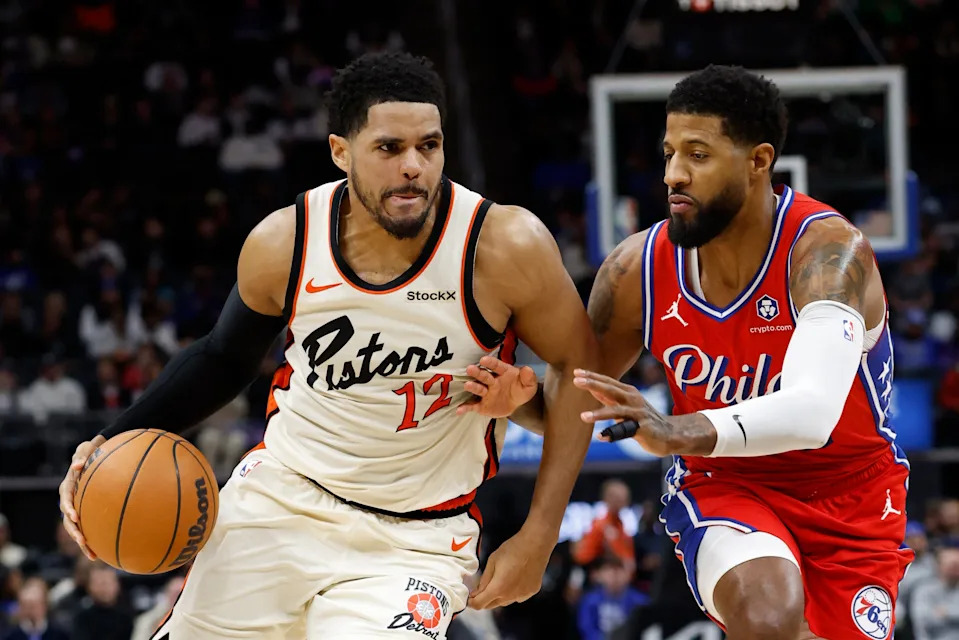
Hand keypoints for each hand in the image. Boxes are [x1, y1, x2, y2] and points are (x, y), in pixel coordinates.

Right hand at [59, 435, 105, 559]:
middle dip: (74, 531)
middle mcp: (70, 499)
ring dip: (82, 542)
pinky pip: (88, 528)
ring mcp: (78, 508)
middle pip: (68, 519)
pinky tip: (103, 552)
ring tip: (92, 555)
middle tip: (82, 540)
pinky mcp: (87, 513)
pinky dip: (93, 540)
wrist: (99, 453)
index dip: (68, 508)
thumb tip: (77, 466)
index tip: (74, 516)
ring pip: (76, 529)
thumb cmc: (93, 449)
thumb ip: (83, 456)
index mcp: (68, 486)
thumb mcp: (87, 448)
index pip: (65, 498)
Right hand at [457, 355, 537, 417]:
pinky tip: (458, 410)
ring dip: (472, 387)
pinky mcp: (481, 405)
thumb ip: (529, 377)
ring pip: (478, 389)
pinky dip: (465, 407)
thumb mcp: (529, 385)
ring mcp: (486, 393)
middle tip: (470, 369)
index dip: (491, 363)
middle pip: (484, 376)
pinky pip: (473, 406)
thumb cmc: (520, 390)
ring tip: (467, 385)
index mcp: (503, 373)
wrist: (515, 404)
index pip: (497, 366)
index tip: (484, 360)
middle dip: (477, 373)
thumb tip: (527, 369)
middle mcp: (492, 381)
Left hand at [469, 527, 549, 609]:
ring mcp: (522, 595)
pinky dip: (512, 592)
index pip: (480, 604)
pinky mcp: (532, 591)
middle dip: (484, 599)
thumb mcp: (493, 561)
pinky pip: (517, 597)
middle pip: (492, 605)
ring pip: (505, 602)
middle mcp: (510, 596)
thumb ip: (484, 579)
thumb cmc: (512, 549)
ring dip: (498, 596)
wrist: (536, 543)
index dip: (472, 602)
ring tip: (499, 580)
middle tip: (480, 588)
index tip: (469, 597)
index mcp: (498, 588)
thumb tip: (476, 592)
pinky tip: (514, 579)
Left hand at [573, 369, 672, 456]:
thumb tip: (592, 389)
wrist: (671, 434)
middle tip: (576, 381)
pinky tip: (600, 437)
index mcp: (628, 392)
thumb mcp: (626, 405)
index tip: (576, 372)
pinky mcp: (642, 429)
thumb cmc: (643, 418)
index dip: (592, 376)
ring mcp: (638, 414)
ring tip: (583, 416)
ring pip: (616, 411)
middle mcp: (633, 399)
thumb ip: (609, 399)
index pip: (607, 381)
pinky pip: (625, 432)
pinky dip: (611, 434)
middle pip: (611, 389)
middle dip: (593, 384)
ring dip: (599, 413)